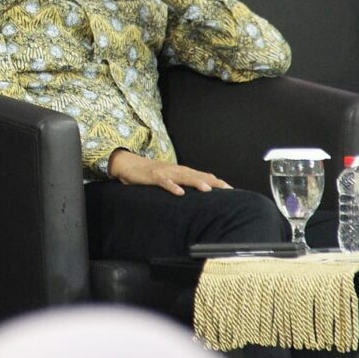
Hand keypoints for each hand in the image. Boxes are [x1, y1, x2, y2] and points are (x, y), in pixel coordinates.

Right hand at [108, 149, 231, 195]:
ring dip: (196, 182)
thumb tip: (193, 194)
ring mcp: (165, 172)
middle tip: (228, 189)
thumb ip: (180, 184)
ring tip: (208, 190)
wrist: (127, 163)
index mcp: (180, 171)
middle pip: (197, 175)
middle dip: (213, 182)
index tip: (231, 190)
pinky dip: (172, 186)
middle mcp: (175, 170)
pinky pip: (164, 182)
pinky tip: (180, 193)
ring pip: (183, 177)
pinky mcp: (153, 176)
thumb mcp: (167, 179)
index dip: (216, 182)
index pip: (202, 175)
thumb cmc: (148, 174)